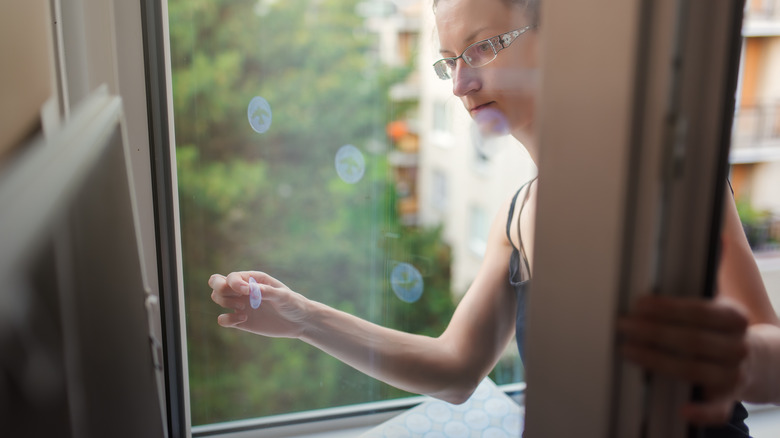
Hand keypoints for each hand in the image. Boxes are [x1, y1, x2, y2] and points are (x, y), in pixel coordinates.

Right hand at [209, 271, 310, 338]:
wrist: (299, 322)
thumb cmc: (293, 304)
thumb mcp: (283, 296)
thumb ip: (267, 292)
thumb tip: (250, 289)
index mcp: (253, 279)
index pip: (231, 276)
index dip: (234, 283)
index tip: (246, 292)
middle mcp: (243, 290)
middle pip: (217, 283)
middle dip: (220, 289)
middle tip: (237, 298)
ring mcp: (241, 305)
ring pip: (217, 298)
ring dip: (225, 303)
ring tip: (242, 307)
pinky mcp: (241, 321)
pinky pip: (222, 319)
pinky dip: (227, 320)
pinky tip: (243, 319)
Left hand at [618, 295, 748, 425]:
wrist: (754, 360)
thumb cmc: (716, 330)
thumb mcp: (712, 309)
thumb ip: (684, 304)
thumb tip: (643, 302)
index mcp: (734, 318)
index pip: (699, 311)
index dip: (667, 308)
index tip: (639, 305)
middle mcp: (738, 347)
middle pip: (692, 340)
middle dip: (653, 332)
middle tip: (624, 325)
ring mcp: (735, 375)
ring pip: (693, 369)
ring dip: (656, 360)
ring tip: (628, 350)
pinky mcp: (728, 399)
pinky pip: (717, 411)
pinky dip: (701, 412)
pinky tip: (683, 410)